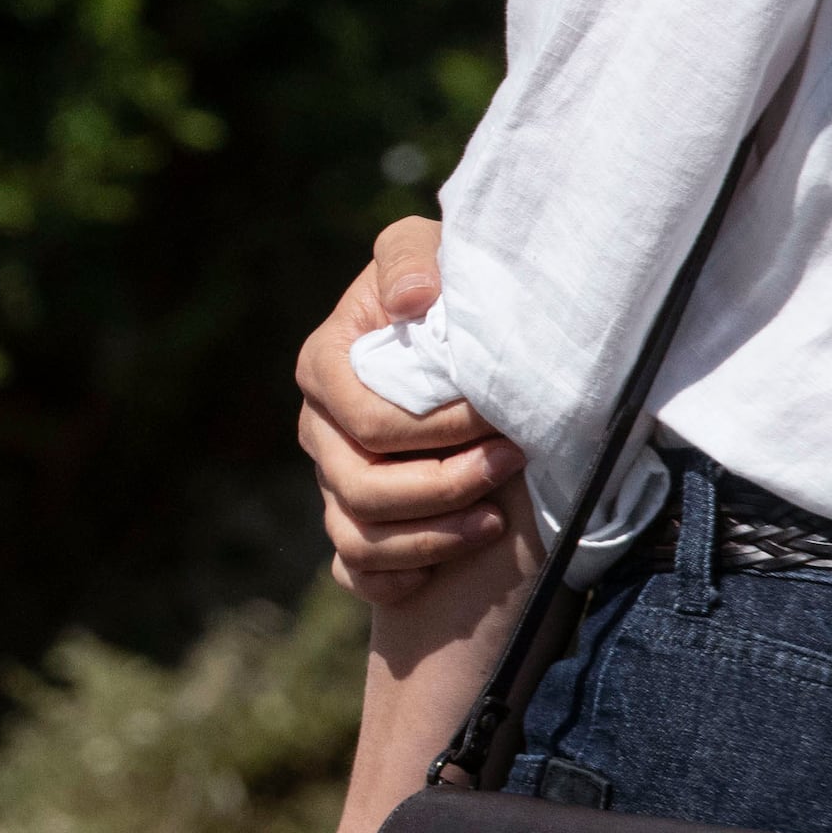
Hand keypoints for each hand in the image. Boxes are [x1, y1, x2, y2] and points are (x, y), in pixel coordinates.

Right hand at [299, 217, 523, 603]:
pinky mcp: (356, 523)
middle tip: (511, 463)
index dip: (435, 430)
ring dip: (431, 538)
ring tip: (495, 520)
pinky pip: (356, 572)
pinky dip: (395, 579)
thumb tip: (411, 301)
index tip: (498, 417)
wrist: (477, 342)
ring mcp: (332, 481)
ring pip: (358, 537)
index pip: (367, 423)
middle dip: (442, 483)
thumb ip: (412, 260)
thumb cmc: (453, 293)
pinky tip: (444, 567)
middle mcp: (320, 430)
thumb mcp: (434, 253)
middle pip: (359, 485)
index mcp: (324, 368)